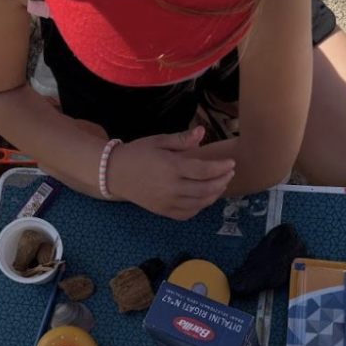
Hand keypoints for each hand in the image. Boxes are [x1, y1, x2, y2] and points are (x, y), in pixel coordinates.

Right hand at [108, 127, 235, 220]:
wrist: (114, 173)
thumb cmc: (137, 153)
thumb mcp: (159, 141)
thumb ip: (182, 139)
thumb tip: (202, 131)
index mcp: (172, 167)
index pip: (204, 170)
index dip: (221, 167)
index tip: (231, 163)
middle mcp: (172, 187)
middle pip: (206, 188)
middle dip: (222, 181)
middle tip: (229, 173)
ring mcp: (167, 202)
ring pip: (199, 203)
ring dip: (214, 195)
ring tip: (221, 185)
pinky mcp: (163, 211)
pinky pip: (187, 213)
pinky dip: (200, 207)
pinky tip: (204, 198)